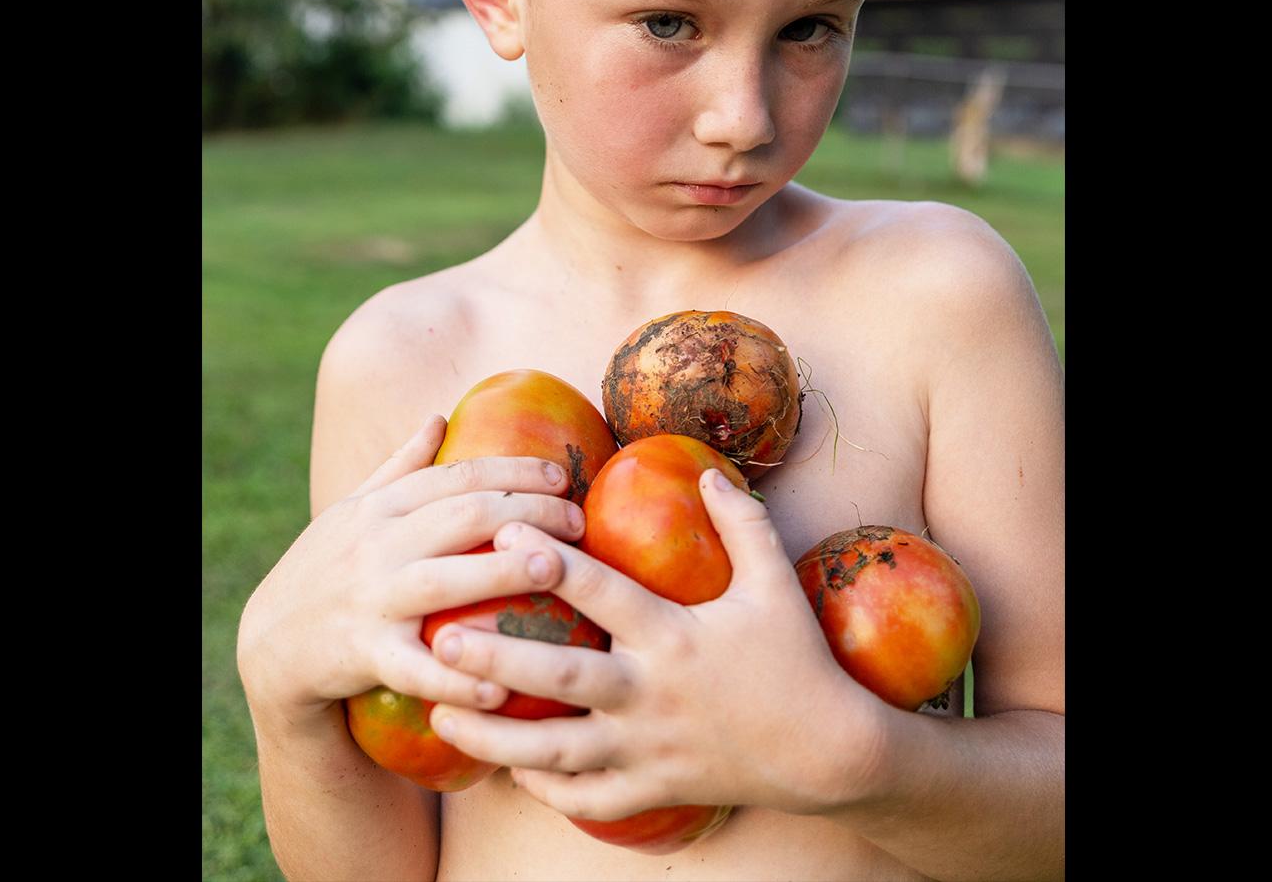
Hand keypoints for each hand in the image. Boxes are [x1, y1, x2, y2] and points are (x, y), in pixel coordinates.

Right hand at [236, 414, 588, 726]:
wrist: (271, 645)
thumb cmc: (326, 571)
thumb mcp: (353, 512)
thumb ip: (400, 468)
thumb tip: (439, 417)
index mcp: (382, 507)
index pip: (458, 476)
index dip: (514, 471)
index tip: (563, 477)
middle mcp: (377, 545)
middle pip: (462, 516)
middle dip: (527, 511)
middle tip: (579, 521)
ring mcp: (370, 598)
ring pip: (443, 581)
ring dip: (500, 571)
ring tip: (553, 568)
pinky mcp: (363, 654)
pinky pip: (415, 668)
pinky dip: (455, 677)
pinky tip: (499, 687)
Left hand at [426, 469, 884, 820]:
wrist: (830, 752)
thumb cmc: (799, 660)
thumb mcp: (774, 585)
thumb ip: (741, 524)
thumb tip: (708, 470)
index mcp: (676, 637)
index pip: (604, 593)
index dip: (553, 561)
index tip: (505, 529)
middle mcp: (653, 695)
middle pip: (563, 679)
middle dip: (498, 658)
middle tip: (441, 638)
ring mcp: (649, 749)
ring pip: (557, 752)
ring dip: (496, 734)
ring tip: (442, 713)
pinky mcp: (653, 789)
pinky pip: (586, 800)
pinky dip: (544, 788)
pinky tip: (508, 769)